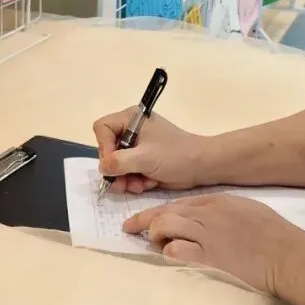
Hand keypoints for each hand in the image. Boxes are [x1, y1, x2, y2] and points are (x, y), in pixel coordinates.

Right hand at [92, 110, 208, 193]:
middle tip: (123, 183)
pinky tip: (147, 184)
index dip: (104, 147)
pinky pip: (128, 172)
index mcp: (131, 119)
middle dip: (116, 169)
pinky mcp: (143, 161)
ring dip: (125, 179)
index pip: (102, 128)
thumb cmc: (176, 155)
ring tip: (139, 185)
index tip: (114, 163)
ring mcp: (137, 147)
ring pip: (117, 165)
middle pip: (108, 149)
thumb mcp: (145, 158)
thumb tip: (102, 168)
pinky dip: (135, 181)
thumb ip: (119, 162)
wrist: (201, 166)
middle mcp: (131, 130)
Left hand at [123, 193, 298, 294]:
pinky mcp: (208, 257)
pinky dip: (169, 253)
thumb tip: (200, 218)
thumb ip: (220, 211)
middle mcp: (206, 215)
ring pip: (165, 227)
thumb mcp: (245, 209)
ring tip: (157, 246)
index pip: (177, 204)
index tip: (141, 221)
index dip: (155, 212)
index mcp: (216, 202)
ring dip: (156, 237)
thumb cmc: (273, 234)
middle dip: (144, 222)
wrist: (286, 255)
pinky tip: (172, 257)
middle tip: (132, 230)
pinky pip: (175, 251)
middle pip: (164, 213)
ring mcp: (206, 236)